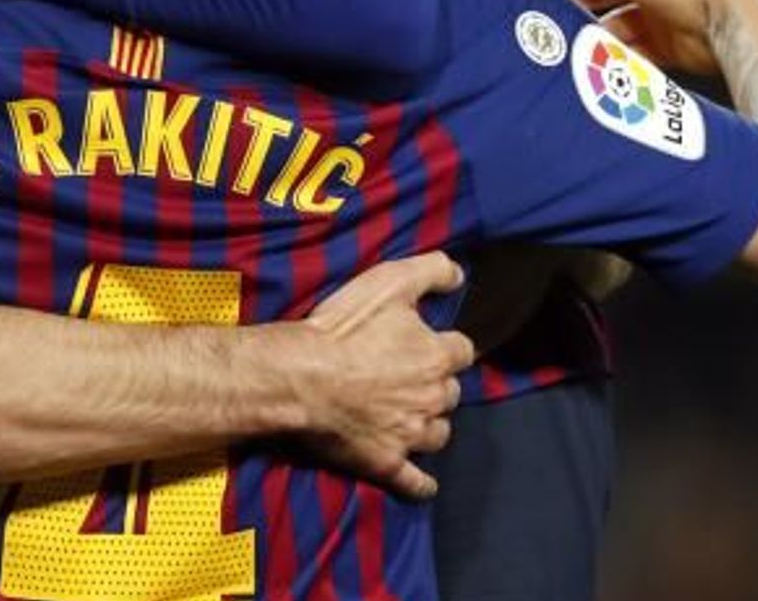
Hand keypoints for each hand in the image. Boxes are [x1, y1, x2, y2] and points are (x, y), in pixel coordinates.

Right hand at [284, 253, 475, 499]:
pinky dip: (421, 484)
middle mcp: (432, 398)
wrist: (296, 377)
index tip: (430, 343)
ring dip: (430, 425)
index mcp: (435, 357)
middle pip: (450, 393)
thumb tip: (460, 275)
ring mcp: (410, 435)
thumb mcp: (388, 281)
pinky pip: (415, 482)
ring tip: (412, 418)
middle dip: (436, 385)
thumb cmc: (341, 328)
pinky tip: (424, 484)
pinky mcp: (387, 463)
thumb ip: (431, 272)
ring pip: (438, 434)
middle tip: (411, 378)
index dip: (445, 345)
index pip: (461, 350)